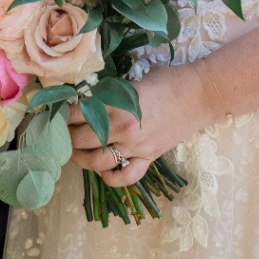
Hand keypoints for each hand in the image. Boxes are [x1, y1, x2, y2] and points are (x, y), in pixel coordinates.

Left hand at [69, 65, 208, 186]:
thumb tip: (88, 97)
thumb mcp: (134, 80)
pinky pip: (125, 177)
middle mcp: (122, 129)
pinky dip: (111, 178)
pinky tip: (104, 171)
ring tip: (75, 151)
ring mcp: (136, 147)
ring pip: (97, 162)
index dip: (62, 113)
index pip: (77, 113)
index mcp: (117, 104)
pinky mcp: (149, 158)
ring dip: (81, 158)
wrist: (202, 94)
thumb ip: (111, 91)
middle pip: (80, 140)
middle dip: (65, 137)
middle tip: (61, 132)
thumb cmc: (169, 79)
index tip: (57, 112)